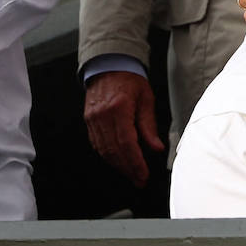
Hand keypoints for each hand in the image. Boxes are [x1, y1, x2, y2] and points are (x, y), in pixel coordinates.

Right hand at [83, 71, 163, 186]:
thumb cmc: (131, 80)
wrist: (110, 65)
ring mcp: (93, 119)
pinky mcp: (88, 121)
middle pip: (114, 151)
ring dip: (118, 165)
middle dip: (128, 168)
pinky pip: (97, 144)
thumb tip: (156, 148)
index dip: (135, 163)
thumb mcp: (146, 100)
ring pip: (104, 150)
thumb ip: (149, 126)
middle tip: (139, 179)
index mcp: (119, 108)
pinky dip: (108, 155)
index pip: (127, 143)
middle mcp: (103, 115)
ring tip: (131, 173)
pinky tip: (118, 161)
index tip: (143, 175)